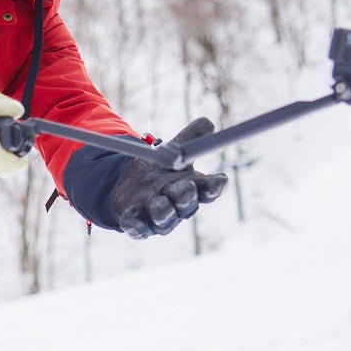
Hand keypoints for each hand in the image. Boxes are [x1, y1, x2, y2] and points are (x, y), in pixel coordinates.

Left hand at [111, 117, 228, 237]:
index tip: (220, 179)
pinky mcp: (139, 225)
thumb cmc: (160, 169)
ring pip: (164, 218)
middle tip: (184, 186)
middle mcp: (178, 206)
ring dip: (162, 210)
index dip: (215, 186)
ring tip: (158, 200)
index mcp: (192, 187)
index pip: (209, 189)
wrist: (130, 184)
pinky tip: (132, 212)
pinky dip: (135, 221)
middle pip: (187, 203)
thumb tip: (207, 123)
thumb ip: (190, 137)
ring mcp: (159, 218)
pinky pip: (138, 228)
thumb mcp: (172, 151)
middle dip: (186, 195)